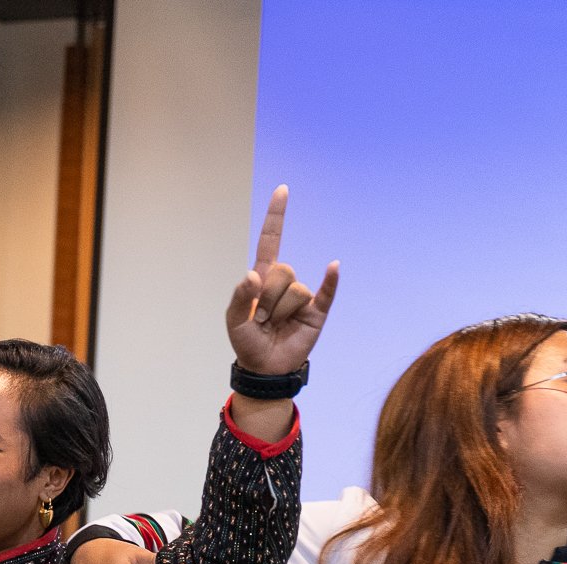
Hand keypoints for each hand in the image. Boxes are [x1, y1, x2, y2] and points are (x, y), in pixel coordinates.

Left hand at [226, 185, 339, 375]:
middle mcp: (284, 283)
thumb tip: (253, 275)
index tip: (282, 190)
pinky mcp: (317, 312)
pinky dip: (330, 281)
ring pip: (295, 290)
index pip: (271, 240)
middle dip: (267, 299)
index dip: (276, 217)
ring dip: (280, 312)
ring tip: (273, 326)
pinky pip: (325, 293)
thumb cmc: (247, 341)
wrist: (265, 369)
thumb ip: (239, 296)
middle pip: (282, 271)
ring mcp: (302, 297)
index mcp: (263, 278)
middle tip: (260, 320)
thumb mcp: (233, 320)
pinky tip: (333, 267)